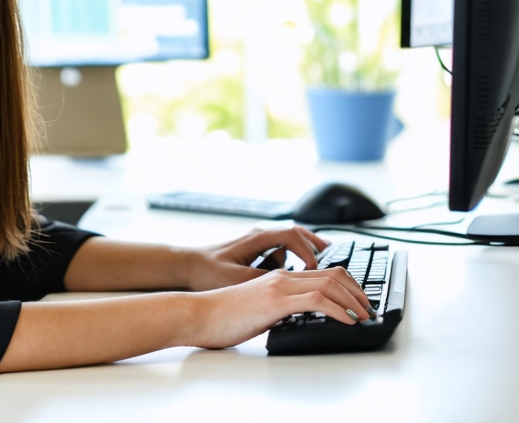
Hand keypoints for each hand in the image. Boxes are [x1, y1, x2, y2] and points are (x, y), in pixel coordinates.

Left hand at [183, 226, 328, 290]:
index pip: (291, 236)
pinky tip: (298, 273)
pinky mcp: (254, 253)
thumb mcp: (237, 279)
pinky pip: (280, 250)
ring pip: (289, 241)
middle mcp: (259, 237)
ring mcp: (257, 244)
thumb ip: (263, 279)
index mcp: (257, 239)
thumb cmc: (207, 271)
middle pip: (296, 233)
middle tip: (333, 256)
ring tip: (323, 264)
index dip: (308, 251)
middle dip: (316, 245)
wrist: (185, 266)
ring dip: (306, 250)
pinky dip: (293, 258)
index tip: (316, 268)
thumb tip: (288, 285)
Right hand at [188, 266, 374, 349]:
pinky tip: (348, 320)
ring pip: (329, 283)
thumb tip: (300, 318)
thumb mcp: (258, 310)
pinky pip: (317, 299)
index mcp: (278, 277)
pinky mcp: (275, 300)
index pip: (323, 272)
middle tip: (369, 308)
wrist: (198, 314)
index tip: (360, 301)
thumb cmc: (222, 316)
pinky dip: (339, 309)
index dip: (347, 284)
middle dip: (357, 291)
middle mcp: (282, 276)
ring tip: (365, 315)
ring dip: (354, 300)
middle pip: (332, 273)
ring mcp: (279, 286)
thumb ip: (280, 309)